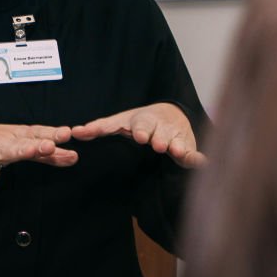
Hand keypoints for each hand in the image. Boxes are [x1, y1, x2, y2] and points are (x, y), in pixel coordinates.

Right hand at [0, 123, 79, 185]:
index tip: (67, 133)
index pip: (36, 133)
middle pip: (24, 141)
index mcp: (16, 135)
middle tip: (52, 144)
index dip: (51, 133)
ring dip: (18, 151)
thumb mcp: (19, 144)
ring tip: (31, 151)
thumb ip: (46, 155)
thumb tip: (73, 156)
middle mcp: (4, 142)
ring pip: (5, 152)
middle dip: (39, 142)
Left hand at [71, 103, 204, 168]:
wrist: (171, 114)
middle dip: (158, 138)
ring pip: (177, 141)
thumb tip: (73, 132)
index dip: (141, 130)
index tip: (139, 136)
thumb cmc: (139, 122)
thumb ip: (98, 128)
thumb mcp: (119, 122)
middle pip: (159, 133)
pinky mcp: (187, 146)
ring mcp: (175, 136)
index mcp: (142, 121)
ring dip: (177, 146)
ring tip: (176, 151)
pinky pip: (193, 153)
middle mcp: (160, 128)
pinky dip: (197, 158)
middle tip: (157, 144)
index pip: (141, 125)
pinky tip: (202, 162)